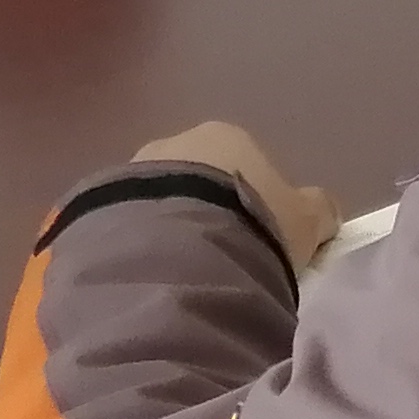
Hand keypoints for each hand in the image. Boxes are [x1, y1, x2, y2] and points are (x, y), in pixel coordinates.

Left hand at [131, 118, 336, 268]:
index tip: (258, 243)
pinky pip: (124, 229)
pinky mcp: (95, 208)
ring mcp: (130, 174)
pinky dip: (137, 250)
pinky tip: (151, 282)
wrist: (176, 256)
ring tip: (182, 280)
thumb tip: (322, 210)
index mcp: (227, 136)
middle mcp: (175, 143)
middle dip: (207, 215)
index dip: (256, 205)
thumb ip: (316, 211)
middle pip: (198, 181)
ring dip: (168, 232)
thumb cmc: (255, 228)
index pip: (246, 166)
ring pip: (158, 205)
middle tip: (220, 262)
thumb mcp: (307, 223)